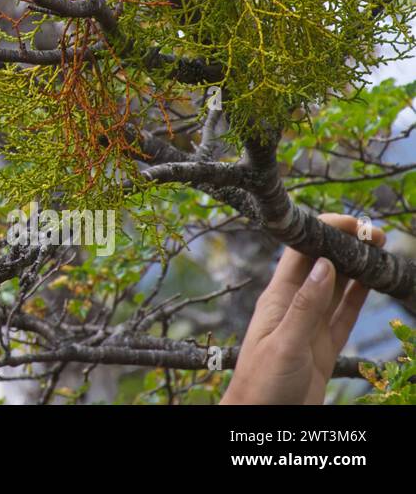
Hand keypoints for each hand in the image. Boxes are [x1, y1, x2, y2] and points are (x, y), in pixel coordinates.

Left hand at [222, 213, 384, 404]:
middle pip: (322, 266)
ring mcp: (309, 325)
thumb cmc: (261, 383)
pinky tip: (372, 280)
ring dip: (356, 267)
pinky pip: (344, 314)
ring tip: (379, 247)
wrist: (261, 418)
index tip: (351, 222)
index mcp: (277, 299)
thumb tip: (325, 264)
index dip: (323, 232)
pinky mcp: (323, 346)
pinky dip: (359, 296)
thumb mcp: (284, 343)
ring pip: (338, 288)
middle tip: (376, 233)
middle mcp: (293, 306)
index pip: (300, 254)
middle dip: (345, 245)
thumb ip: (306, 306)